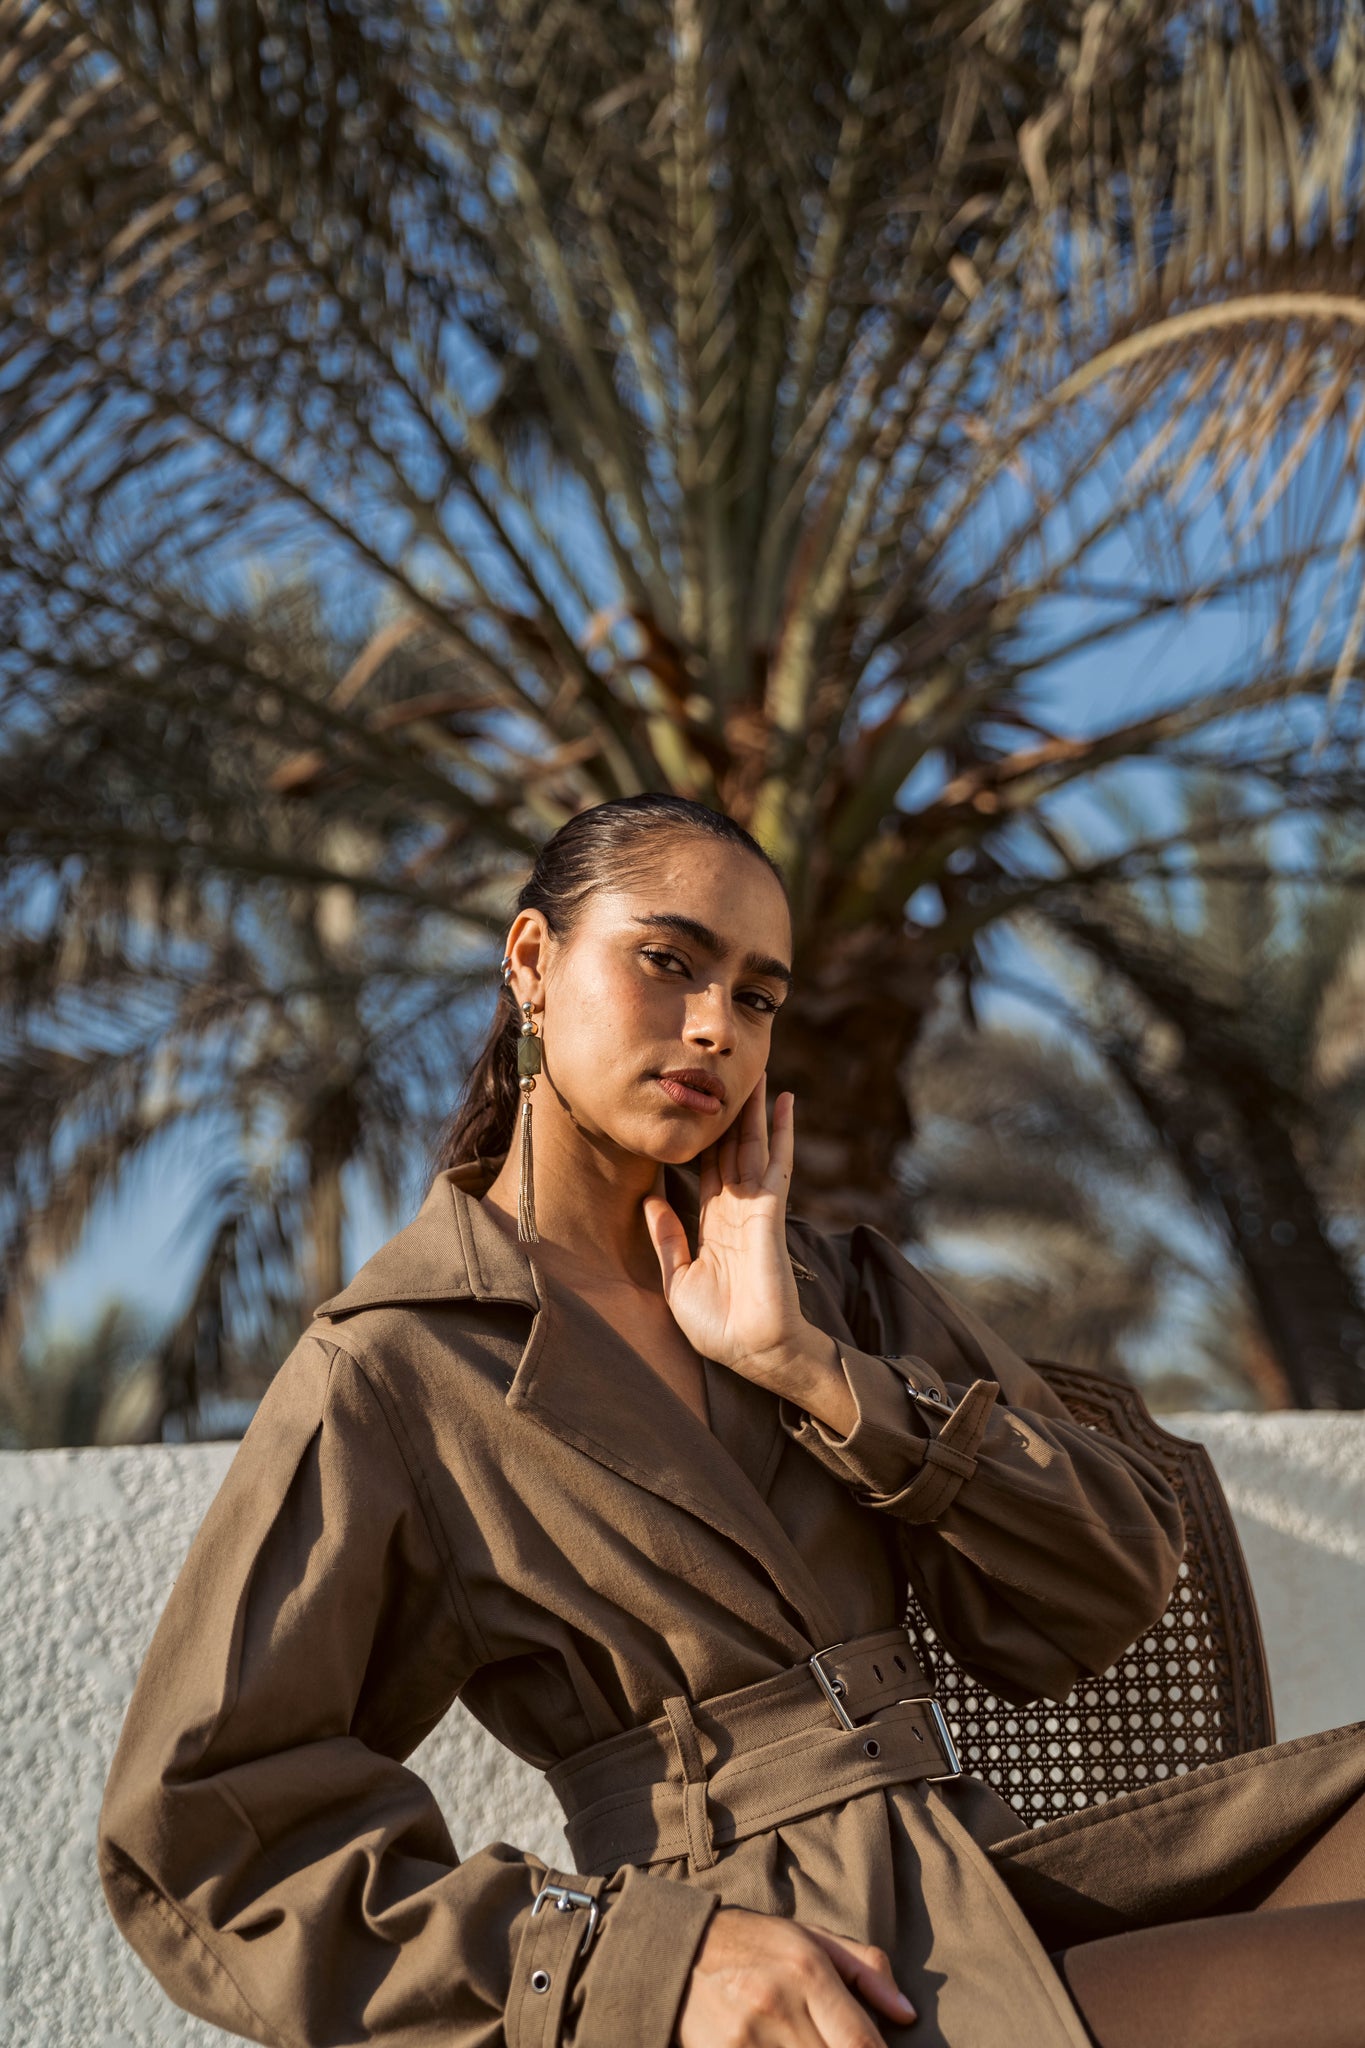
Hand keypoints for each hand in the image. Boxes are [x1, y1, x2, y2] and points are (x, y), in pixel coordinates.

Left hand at [643, 1075, 853, 1430]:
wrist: (754, 1353)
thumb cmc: (719, 1327)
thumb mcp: (677, 1282)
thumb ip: (666, 1239)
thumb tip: (650, 1200)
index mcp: (713, 1225)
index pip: (707, 1169)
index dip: (704, 1138)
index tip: (698, 1106)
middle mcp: (735, 1209)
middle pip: (732, 1149)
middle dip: (731, 1114)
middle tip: (729, 1074)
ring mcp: (755, 1208)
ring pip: (753, 1147)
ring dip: (755, 1111)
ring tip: (755, 1073)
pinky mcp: (770, 1213)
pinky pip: (776, 1164)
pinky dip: (781, 1133)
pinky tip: (784, 1104)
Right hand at [676, 1906, 915, 2045]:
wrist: (679, 1951)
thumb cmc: (756, 1943)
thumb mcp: (811, 1937)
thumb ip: (865, 1970)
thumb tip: (907, 2014)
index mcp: (808, 1970)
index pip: (861, 2043)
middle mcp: (779, 2006)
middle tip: (843, 2047)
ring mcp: (748, 2039)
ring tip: (811, 2044)